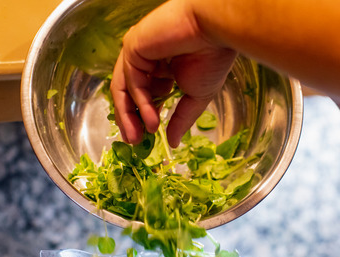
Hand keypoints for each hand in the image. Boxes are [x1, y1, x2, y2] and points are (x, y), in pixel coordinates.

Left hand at [110, 0, 236, 145]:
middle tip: (134, 142)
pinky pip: (130, 81)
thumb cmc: (212, 56)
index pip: (143, 93)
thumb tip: (172, 143)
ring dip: (129, 115)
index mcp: (161, 65)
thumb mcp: (196, 97)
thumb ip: (181, 119)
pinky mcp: (133, 46)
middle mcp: (146, 56)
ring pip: (124, 88)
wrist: (215, 30)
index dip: (143, 115)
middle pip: (128, 91)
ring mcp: (137, 50)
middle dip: (129, 118)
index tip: (146, 137)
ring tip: (138, 138)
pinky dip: (139, 103)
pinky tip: (152, 120)